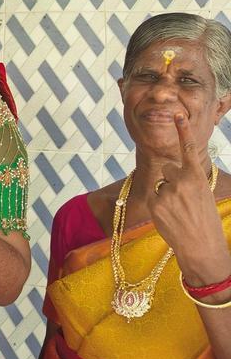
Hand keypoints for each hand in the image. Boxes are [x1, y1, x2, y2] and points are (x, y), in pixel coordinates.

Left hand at [148, 114, 225, 273]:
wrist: (201, 246)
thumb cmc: (204, 219)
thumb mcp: (203, 194)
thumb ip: (188, 179)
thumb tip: (171, 172)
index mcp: (197, 177)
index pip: (188, 149)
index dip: (183, 130)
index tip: (177, 113)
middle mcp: (181, 181)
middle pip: (167, 169)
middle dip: (172, 180)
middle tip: (184, 200)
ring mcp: (167, 192)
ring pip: (161, 184)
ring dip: (166, 194)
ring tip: (178, 211)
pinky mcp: (155, 203)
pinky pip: (155, 196)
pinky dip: (160, 205)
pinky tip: (170, 217)